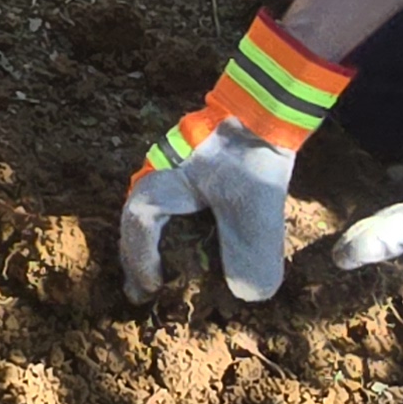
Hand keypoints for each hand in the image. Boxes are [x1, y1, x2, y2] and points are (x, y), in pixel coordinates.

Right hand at [118, 13, 354, 303]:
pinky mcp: (192, 166)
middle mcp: (155, 176)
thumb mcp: (254, 210)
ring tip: (160, 273)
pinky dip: (173, 228)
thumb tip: (250, 296)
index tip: (153, 291)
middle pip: (135, 224)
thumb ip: (251, 256)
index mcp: (157, 186)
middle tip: (143, 293)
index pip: (136, 232)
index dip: (141, 264)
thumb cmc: (249, 156)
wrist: (267, 106)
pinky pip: (172, 203)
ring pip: (151, 213)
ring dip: (154, 244)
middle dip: (138, 259)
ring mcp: (171, 168)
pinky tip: (190, 241)